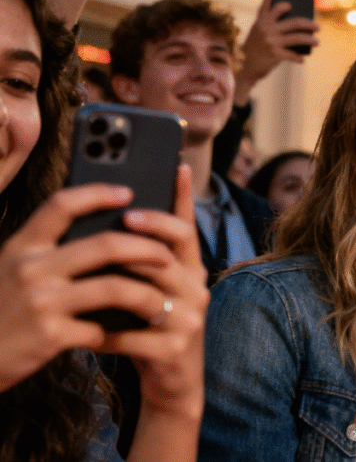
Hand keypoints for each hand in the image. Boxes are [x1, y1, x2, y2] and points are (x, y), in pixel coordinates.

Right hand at [0, 184, 171, 391]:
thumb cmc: (2, 313)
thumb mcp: (11, 272)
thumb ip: (46, 253)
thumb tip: (104, 238)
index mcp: (21, 246)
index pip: (62, 205)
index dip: (97, 194)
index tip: (128, 192)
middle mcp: (30, 268)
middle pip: (105, 245)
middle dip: (147, 249)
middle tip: (168, 257)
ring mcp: (41, 301)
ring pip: (115, 287)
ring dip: (147, 297)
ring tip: (162, 305)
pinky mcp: (50, 335)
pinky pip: (101, 327)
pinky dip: (118, 332)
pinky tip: (125, 334)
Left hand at [99, 165, 207, 419]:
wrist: (172, 383)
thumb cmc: (153, 327)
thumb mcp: (154, 287)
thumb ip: (143, 259)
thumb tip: (113, 217)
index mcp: (190, 270)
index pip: (189, 228)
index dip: (183, 198)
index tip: (177, 168)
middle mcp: (196, 289)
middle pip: (172, 252)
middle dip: (146, 234)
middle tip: (121, 219)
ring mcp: (188, 319)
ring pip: (151, 290)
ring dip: (119, 280)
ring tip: (91, 273)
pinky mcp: (174, 349)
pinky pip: (133, 334)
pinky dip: (105, 331)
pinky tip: (84, 328)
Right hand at [235, 0, 320, 98]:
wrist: (244, 65)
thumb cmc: (254, 44)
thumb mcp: (256, 26)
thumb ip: (264, 10)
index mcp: (263, 21)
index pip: (276, 8)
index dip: (285, 6)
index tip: (292, 6)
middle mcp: (268, 30)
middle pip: (294, 23)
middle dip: (309, 24)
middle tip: (317, 27)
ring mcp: (272, 42)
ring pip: (297, 38)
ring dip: (310, 39)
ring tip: (317, 42)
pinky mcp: (275, 54)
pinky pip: (293, 55)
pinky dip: (299, 58)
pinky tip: (302, 59)